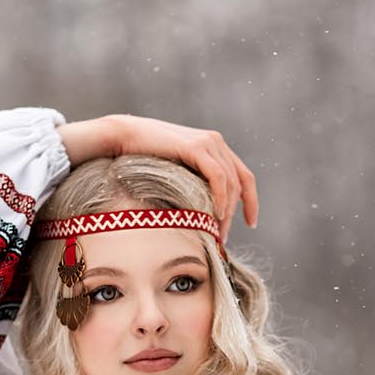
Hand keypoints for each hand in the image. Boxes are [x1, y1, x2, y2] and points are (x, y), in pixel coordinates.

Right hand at [58, 113, 257, 244]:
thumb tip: (200, 213)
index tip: (250, 224)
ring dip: (226, 211)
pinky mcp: (196, 147)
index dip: (251, 201)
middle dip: (236, 214)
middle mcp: (216, 142)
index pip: (243, 176)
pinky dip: (220, 197)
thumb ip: (191, 184)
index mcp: (215, 147)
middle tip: (223, 238)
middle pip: (240, 182)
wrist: (123, 136)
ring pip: (230, 182)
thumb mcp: (175, 173)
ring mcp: (208, 142)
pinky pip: (217, 176)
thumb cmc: (142, 158)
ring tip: (216, 233)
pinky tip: (216, 215)